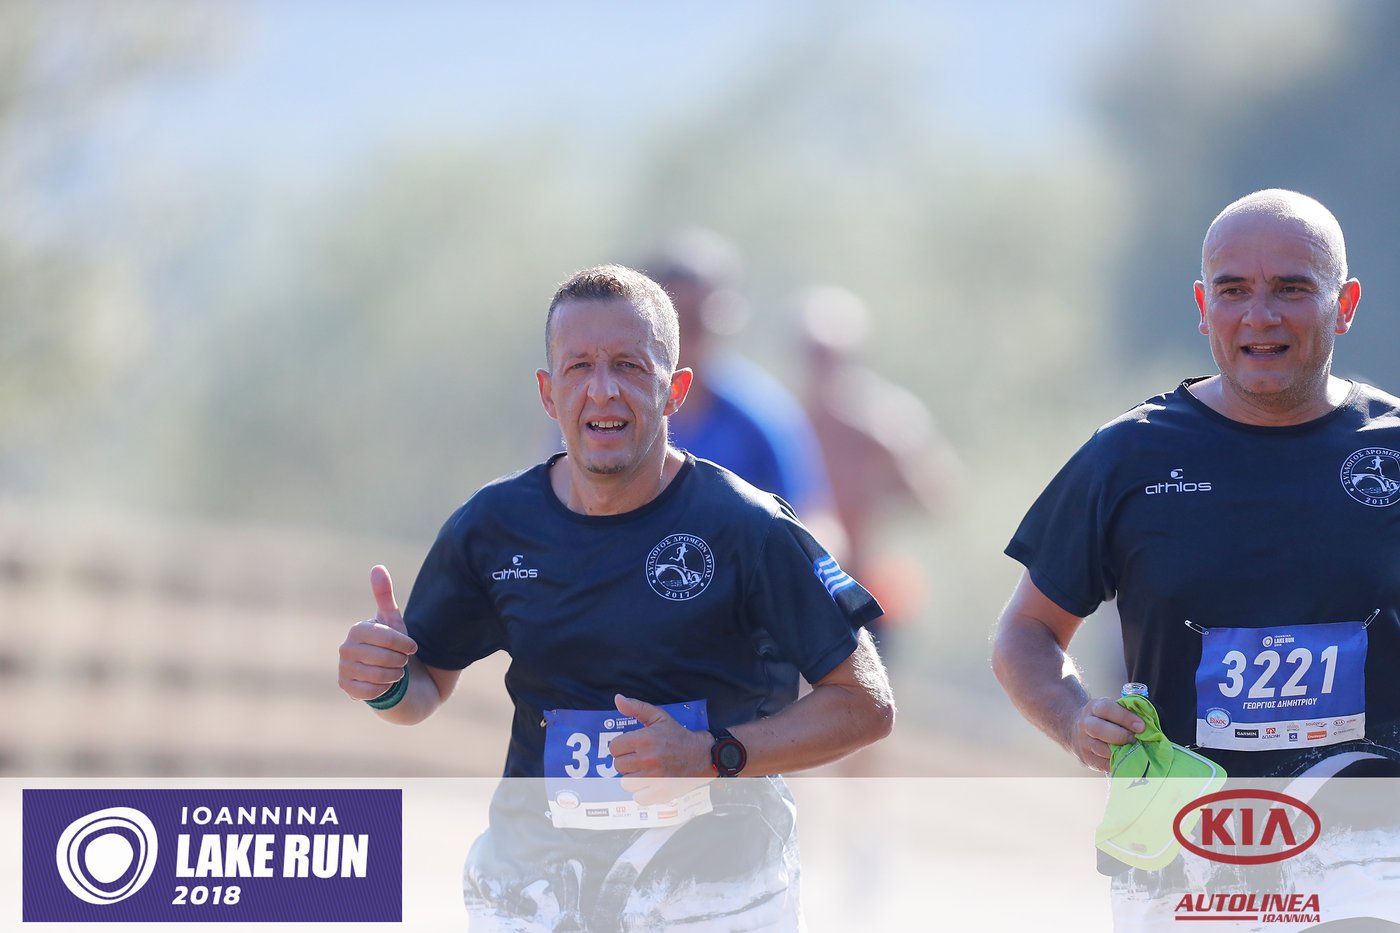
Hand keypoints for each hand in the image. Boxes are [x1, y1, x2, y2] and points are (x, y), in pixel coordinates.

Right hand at [338, 565, 417, 700]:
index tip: (413, 647)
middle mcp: (345, 648)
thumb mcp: (393, 620)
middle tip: (402, 661)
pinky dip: (384, 689)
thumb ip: (385, 595)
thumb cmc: (392, 645)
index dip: (404, 643)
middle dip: (400, 661)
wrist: (390, 675)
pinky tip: (385, 684)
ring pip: (379, 675)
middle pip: (384, 657)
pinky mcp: (346, 688)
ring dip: (394, 675)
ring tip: (395, 671)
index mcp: (357, 630)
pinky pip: (371, 692)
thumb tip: (377, 567)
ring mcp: (344, 668)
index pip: (385, 637)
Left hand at [609, 695, 713, 804]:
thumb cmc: (677, 736)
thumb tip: (618, 699)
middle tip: (638, 758)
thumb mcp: (659, 717)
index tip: (630, 747)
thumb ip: (636, 708)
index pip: (614, 747)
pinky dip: (642, 793)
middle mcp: (648, 759)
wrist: (702, 755)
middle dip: (626, 761)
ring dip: (632, 778)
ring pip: (626, 783)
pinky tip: (649, 783)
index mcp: (645, 739)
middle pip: (618, 765)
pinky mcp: (661, 792)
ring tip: (643, 771)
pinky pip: (638, 797)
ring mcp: (655, 778)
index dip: (620, 746)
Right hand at [1068, 696, 1143, 772]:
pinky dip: (1116, 763)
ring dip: (1119, 752)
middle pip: (1099, 729)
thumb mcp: (1110, 710)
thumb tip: (1149, 724)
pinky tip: (1125, 760)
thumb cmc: (1103, 720)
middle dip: (1121, 736)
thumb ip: (1126, 714)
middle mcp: (1085, 724)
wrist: (1074, 729)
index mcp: (1094, 708)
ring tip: (1133, 752)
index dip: (1125, 717)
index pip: (1107, 709)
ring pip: (1100, 749)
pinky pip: (1102, 763)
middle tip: (1135, 740)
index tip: (1141, 726)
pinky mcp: (1086, 757)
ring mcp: (1083, 741)